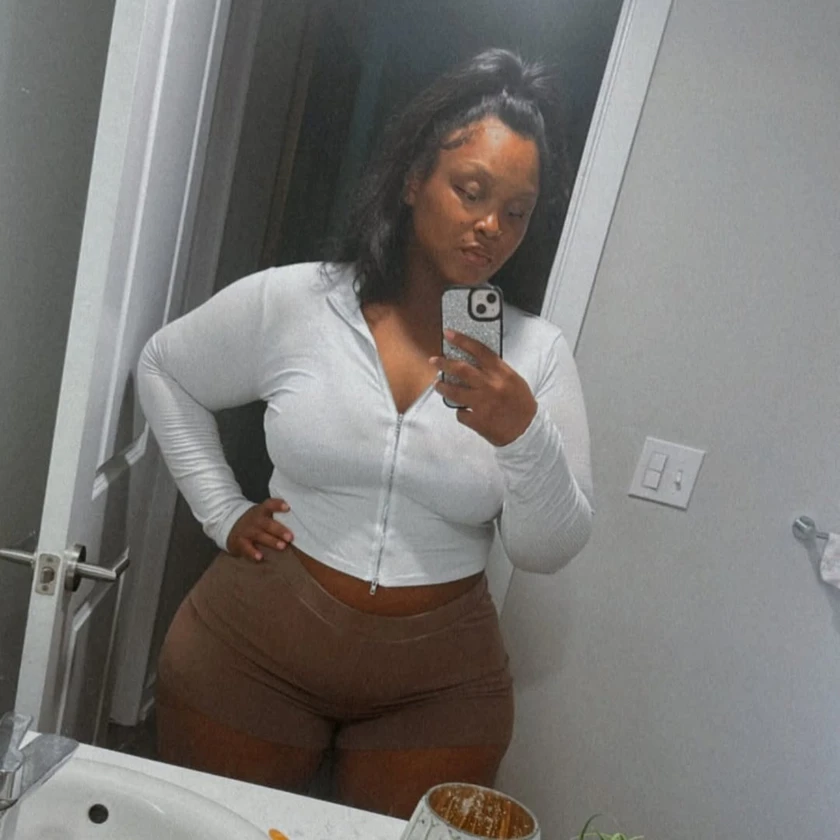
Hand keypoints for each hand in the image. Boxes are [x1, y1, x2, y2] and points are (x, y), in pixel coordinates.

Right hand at [226, 498, 293, 561]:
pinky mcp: (239, 542)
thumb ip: (278, 518)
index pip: (269, 505)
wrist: (229, 524)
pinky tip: (260, 557)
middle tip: (290, 537)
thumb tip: (301, 525)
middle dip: (279, 530)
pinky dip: (252, 553)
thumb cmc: (256, 521)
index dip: (277, 505)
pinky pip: (246, 548)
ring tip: (282, 546)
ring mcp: (246, 531)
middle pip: (267, 523)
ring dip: (271, 541)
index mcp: (262, 511)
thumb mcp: (263, 515)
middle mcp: (254, 520)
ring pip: (259, 535)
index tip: (287, 507)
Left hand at [431, 329, 537, 446]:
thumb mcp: (513, 380)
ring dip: (442, 387)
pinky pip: (460, 413)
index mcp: (502, 373)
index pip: (479, 350)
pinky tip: (463, 411)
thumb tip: (473, 362)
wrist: (527, 430)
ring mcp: (483, 404)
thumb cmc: (521, 403)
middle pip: (461, 369)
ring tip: (438, 385)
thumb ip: (495, 371)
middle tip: (434, 361)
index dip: (462, 340)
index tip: (448, 334)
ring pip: (454, 391)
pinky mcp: (478, 420)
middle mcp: (491, 386)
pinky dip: (460, 412)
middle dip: (444, 363)